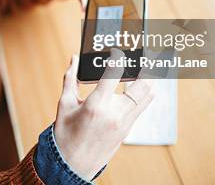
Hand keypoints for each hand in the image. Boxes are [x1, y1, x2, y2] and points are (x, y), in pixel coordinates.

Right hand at [53, 49, 153, 179]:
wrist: (72, 165)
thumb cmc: (66, 134)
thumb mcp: (65, 104)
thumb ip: (71, 79)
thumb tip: (75, 59)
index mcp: (96, 105)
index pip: (114, 74)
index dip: (118, 57)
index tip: (118, 50)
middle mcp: (115, 114)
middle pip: (143, 85)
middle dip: (148, 66)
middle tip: (148, 54)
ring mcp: (125, 123)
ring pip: (148, 96)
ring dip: (150, 78)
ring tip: (149, 65)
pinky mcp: (128, 129)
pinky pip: (142, 106)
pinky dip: (144, 92)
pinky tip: (140, 83)